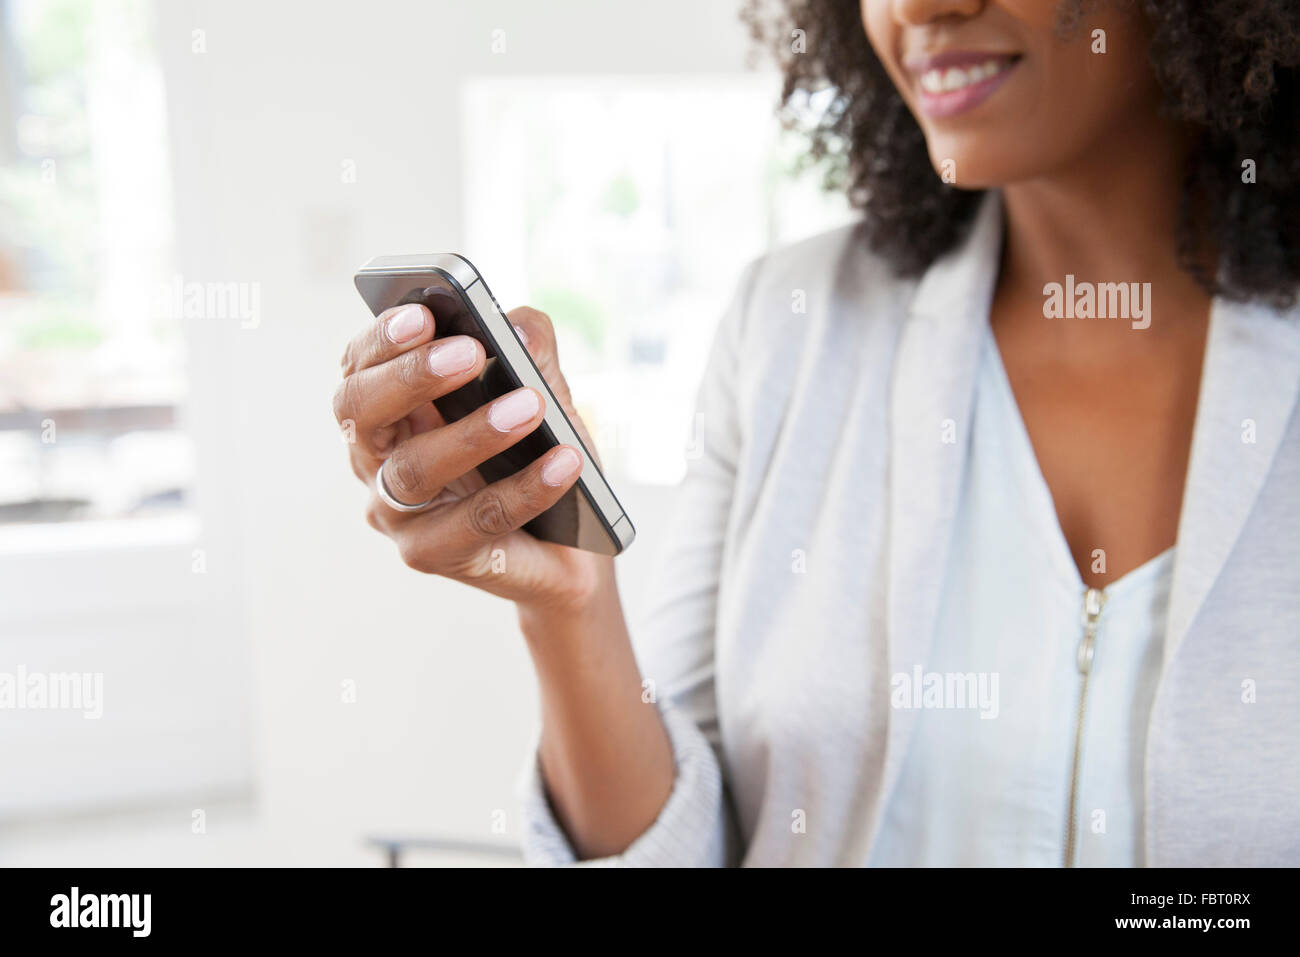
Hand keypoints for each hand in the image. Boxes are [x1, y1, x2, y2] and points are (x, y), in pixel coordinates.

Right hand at [333, 302, 613, 613]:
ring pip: (413, 469)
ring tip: (530, 405)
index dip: (383, 338)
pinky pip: (474, 521)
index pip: (360, 365)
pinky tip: (564, 462)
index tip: (423, 314)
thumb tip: (519, 329)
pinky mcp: (430, 554)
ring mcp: (395, 511)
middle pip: (360, 411)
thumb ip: (530, 351)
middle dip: (411, 376)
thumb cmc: (537, 454)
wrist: (569, 543)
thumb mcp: (542, 392)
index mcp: (389, 407)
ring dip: (473, 433)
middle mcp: (376, 457)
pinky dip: (524, 488)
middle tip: (469, 353)